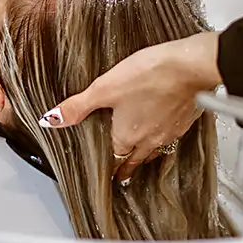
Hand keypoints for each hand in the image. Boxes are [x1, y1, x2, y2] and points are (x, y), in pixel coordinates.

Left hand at [37, 32, 221, 180]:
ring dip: (146, 154)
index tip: (108, 174)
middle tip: (122, 174)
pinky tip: (164, 127)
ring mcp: (170, 132)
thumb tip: (51, 120)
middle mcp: (149, 140)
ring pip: (155, 150)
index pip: (115, 160)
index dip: (110, 167)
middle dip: (127, 167)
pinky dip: (164, 136)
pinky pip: (172, 136)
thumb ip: (78, 106)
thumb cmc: (150, 75)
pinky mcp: (185, 120)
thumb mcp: (105, 87)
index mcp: (127, 136)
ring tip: (141, 156)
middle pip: (135, 160)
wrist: (190, 67)